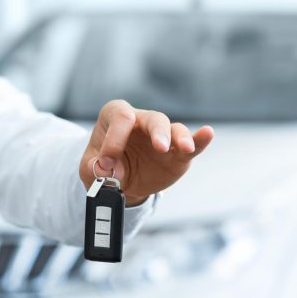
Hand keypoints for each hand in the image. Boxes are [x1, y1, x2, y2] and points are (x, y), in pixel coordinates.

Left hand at [80, 100, 213, 206]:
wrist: (119, 182)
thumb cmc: (102, 167)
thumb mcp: (89, 168)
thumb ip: (96, 167)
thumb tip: (112, 171)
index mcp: (116, 115)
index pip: (120, 117)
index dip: (114, 140)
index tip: (107, 163)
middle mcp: (142, 120)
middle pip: (153, 119)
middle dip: (157, 132)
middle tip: (160, 147)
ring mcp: (162, 135)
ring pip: (175, 129)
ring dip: (180, 138)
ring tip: (184, 148)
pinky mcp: (177, 153)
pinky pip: (191, 144)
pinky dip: (200, 139)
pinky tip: (207, 134)